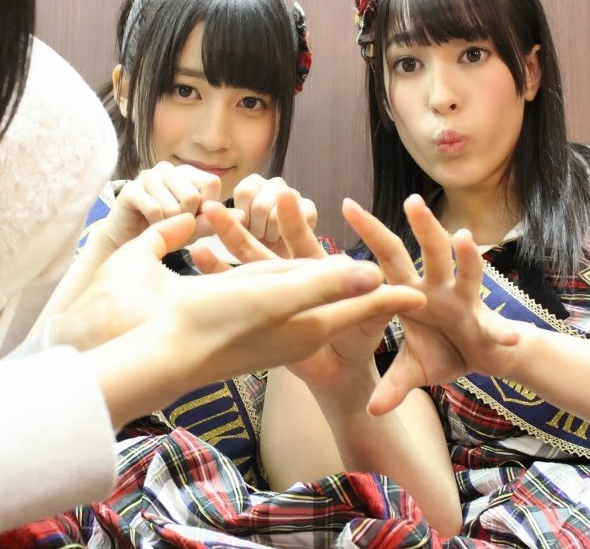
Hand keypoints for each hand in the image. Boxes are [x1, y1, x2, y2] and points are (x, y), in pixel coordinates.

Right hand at [99, 162, 238, 249]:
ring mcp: (148, 176)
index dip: (209, 206)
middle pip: (193, 196)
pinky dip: (156, 225)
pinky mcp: (130, 189)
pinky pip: (155, 210)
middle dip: (187, 220)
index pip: (212, 182)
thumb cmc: (165, 230)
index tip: (197, 218)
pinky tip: (149, 225)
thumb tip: (242, 216)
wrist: (128, 240)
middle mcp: (169, 169)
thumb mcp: (195, 228)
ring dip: (170, 225)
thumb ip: (215, 221)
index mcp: (188, 173)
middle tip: (175, 224)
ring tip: (162, 225)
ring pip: (174, 205)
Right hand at [191, 191, 422, 398]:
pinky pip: (264, 289)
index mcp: (310, 321)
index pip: (364, 305)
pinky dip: (268, 271)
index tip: (423, 292)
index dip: (393, 296)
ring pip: (296, 285)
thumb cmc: (219, 325)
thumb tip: (375, 272)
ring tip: (307, 232)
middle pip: (332, 292)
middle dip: (352, 272)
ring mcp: (270, 327)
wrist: (166, 357)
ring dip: (301, 258)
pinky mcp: (244, 324)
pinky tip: (264, 261)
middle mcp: (295, 326)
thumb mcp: (278, 298)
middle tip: (379, 256)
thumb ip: (324, 284)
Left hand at [231, 175, 317, 257]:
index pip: (244, 192)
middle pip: (260, 207)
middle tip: (257, 236)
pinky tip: (284, 238)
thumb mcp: (236, 227)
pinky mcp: (309, 207)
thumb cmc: (252, 238)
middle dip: (255, 229)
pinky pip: (295, 222)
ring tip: (269, 237)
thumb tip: (226, 211)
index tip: (243, 227)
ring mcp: (294, 193)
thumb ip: (229, 216)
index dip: (242, 216)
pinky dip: (285, 236)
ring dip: (269, 234)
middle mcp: (274, 183)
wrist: (276, 256)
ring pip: (276, 217)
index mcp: (253, 183)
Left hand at [343, 195, 522, 415]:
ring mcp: (462, 301)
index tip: (347, 204)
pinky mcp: (486, 323)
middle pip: (422, 251)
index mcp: (408, 291)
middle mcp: (434, 288)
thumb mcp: (412, 370)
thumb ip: (392, 384)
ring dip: (464, 254)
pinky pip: (495, 326)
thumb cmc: (445, 352)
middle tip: (410, 199)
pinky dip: (503, 333)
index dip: (367, 234)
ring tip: (463, 236)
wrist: (488, 360)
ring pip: (462, 270)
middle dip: (418, 226)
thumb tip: (371, 411)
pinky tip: (512, 337)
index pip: (382, 258)